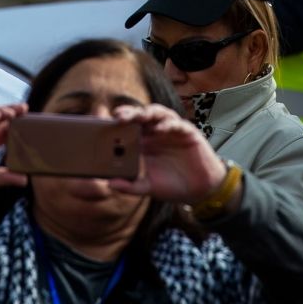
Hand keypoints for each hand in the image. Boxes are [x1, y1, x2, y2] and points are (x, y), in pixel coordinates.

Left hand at [106, 105, 228, 203]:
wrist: (200, 190)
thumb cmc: (172, 185)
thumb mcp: (148, 187)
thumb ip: (130, 186)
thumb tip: (109, 184)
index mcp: (143, 143)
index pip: (127, 127)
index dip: (116, 124)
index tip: (102, 124)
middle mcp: (155, 133)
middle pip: (140, 117)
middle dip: (129, 113)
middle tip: (117, 115)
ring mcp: (170, 131)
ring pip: (157, 114)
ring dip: (147, 112)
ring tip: (137, 116)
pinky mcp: (186, 132)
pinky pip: (176, 123)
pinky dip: (167, 124)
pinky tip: (159, 129)